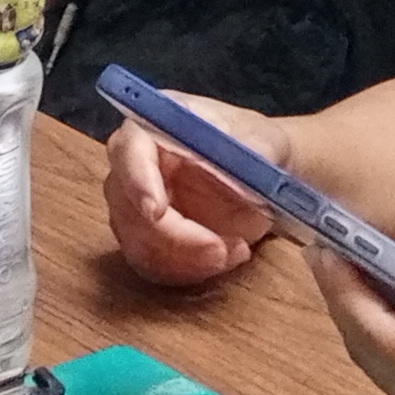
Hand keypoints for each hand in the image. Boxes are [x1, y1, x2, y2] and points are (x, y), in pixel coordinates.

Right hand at [103, 92, 292, 285]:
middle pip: (126, 204)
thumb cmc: (260, 149)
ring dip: (186, 258)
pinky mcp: (148, 238)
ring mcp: (137, 204)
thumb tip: (242, 156)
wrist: (269, 180)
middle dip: (172, 236)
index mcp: (158, 124)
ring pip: (138, 242)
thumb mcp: (264, 142)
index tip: (157, 212)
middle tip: (220, 250)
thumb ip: (251, 149)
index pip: (128, 148)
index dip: (136, 179)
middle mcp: (136, 163)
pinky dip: (188, 271)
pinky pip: (151, 265)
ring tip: (236, 250)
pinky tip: (225, 257)